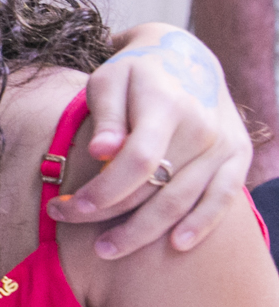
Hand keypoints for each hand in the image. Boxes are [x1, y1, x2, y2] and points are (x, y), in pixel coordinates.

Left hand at [48, 26, 251, 257]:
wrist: (186, 58)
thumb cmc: (134, 73)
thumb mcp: (109, 80)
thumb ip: (106, 116)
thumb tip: (100, 151)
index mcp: (167, 105)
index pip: (136, 161)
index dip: (101, 191)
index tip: (67, 206)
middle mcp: (202, 127)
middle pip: (156, 188)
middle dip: (109, 216)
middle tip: (72, 228)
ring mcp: (224, 144)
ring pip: (183, 201)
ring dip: (144, 232)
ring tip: (107, 249)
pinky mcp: (238, 156)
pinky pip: (223, 198)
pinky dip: (201, 224)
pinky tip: (177, 245)